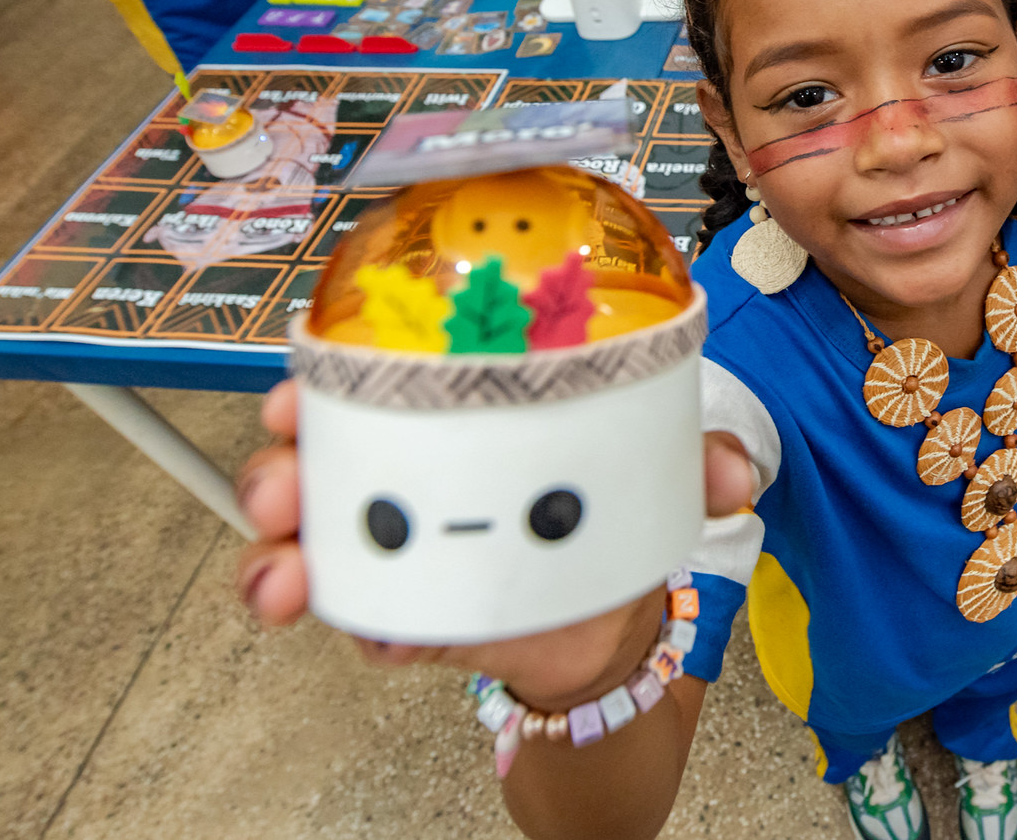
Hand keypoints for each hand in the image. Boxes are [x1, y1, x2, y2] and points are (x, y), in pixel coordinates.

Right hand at [236, 381, 755, 706]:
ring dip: (285, 559)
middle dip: (281, 468)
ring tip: (289, 579)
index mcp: (455, 411)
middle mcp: (410, 469)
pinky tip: (386, 638)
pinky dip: (367, 631)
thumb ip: (692, 462)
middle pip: (315, 458)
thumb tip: (734, 473)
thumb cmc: (606, 501)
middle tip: (284, 483)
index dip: (321, 379)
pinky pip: (367, 622)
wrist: (612, 610)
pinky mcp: (409, 614)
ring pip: (316, 543)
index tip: (302, 386)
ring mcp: (400, 544)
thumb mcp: (649, 465)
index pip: (369, 379)